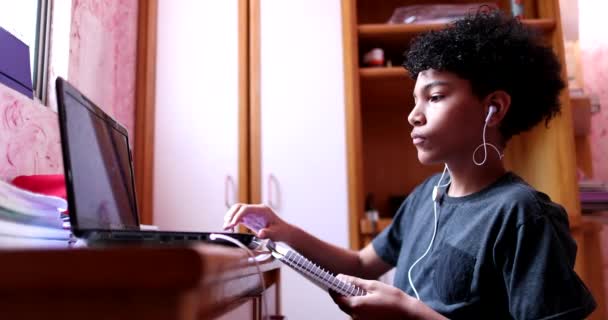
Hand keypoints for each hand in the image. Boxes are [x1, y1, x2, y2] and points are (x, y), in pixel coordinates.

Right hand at [223, 203, 291, 241]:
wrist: (284, 232)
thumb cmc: (281, 231)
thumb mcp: (276, 234)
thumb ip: (268, 233)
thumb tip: (260, 234)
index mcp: (262, 210)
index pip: (246, 208)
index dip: (238, 215)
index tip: (232, 224)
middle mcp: (256, 210)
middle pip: (239, 207)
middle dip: (231, 215)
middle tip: (226, 225)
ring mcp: (252, 214)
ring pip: (237, 211)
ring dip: (230, 218)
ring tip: (226, 227)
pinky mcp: (250, 219)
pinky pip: (238, 218)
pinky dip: (233, 222)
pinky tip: (229, 228)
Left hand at [329, 275, 446, 319]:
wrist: (408, 314)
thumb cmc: (393, 299)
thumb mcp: (373, 285)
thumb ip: (354, 282)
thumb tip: (341, 278)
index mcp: (356, 305)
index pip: (337, 298)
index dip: (333, 290)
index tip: (333, 283)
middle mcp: (356, 317)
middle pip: (342, 305)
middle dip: (343, 295)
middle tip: (349, 286)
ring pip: (350, 311)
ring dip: (353, 302)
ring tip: (364, 294)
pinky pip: (358, 315)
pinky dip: (360, 307)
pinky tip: (370, 302)